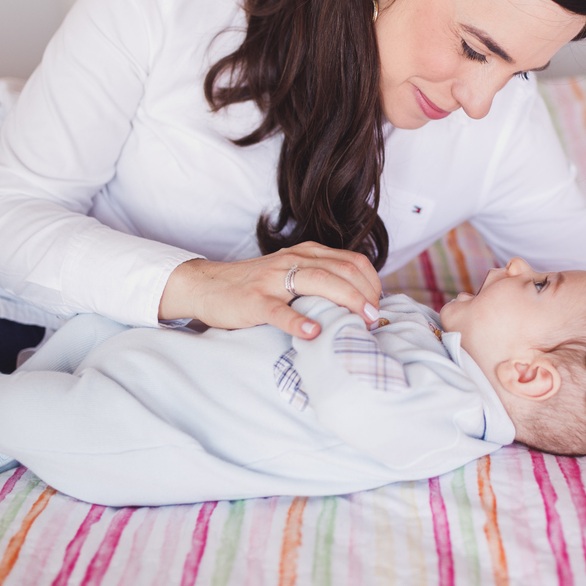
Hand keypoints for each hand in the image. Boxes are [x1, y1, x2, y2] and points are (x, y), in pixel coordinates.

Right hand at [157, 242, 381, 340]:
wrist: (207, 285)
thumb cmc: (256, 286)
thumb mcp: (293, 274)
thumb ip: (322, 281)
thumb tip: (361, 305)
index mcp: (308, 253)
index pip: (353, 261)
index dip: (373, 283)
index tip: (378, 307)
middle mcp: (294, 260)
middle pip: (342, 270)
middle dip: (366, 295)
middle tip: (375, 319)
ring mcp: (273, 279)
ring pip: (318, 281)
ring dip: (346, 302)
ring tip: (360, 323)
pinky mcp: (254, 300)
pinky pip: (279, 310)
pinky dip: (298, 321)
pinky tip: (312, 333)